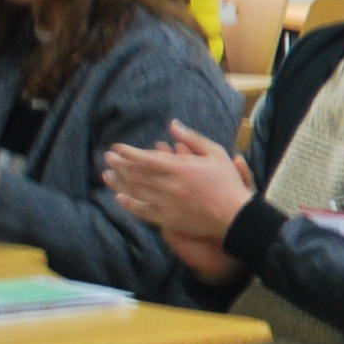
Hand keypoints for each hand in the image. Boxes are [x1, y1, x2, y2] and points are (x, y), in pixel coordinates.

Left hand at [103, 120, 255, 246]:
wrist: (236, 216)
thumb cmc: (228, 182)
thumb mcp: (216, 154)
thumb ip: (193, 138)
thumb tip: (172, 124)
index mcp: (182, 168)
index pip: (147, 159)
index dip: (128, 153)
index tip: (116, 148)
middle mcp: (170, 186)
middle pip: (137, 174)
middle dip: (119, 165)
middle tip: (108, 158)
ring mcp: (167, 204)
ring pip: (136, 192)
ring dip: (119, 183)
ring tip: (107, 175)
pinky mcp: (168, 219)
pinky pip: (142, 211)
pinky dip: (129, 204)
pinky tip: (120, 197)